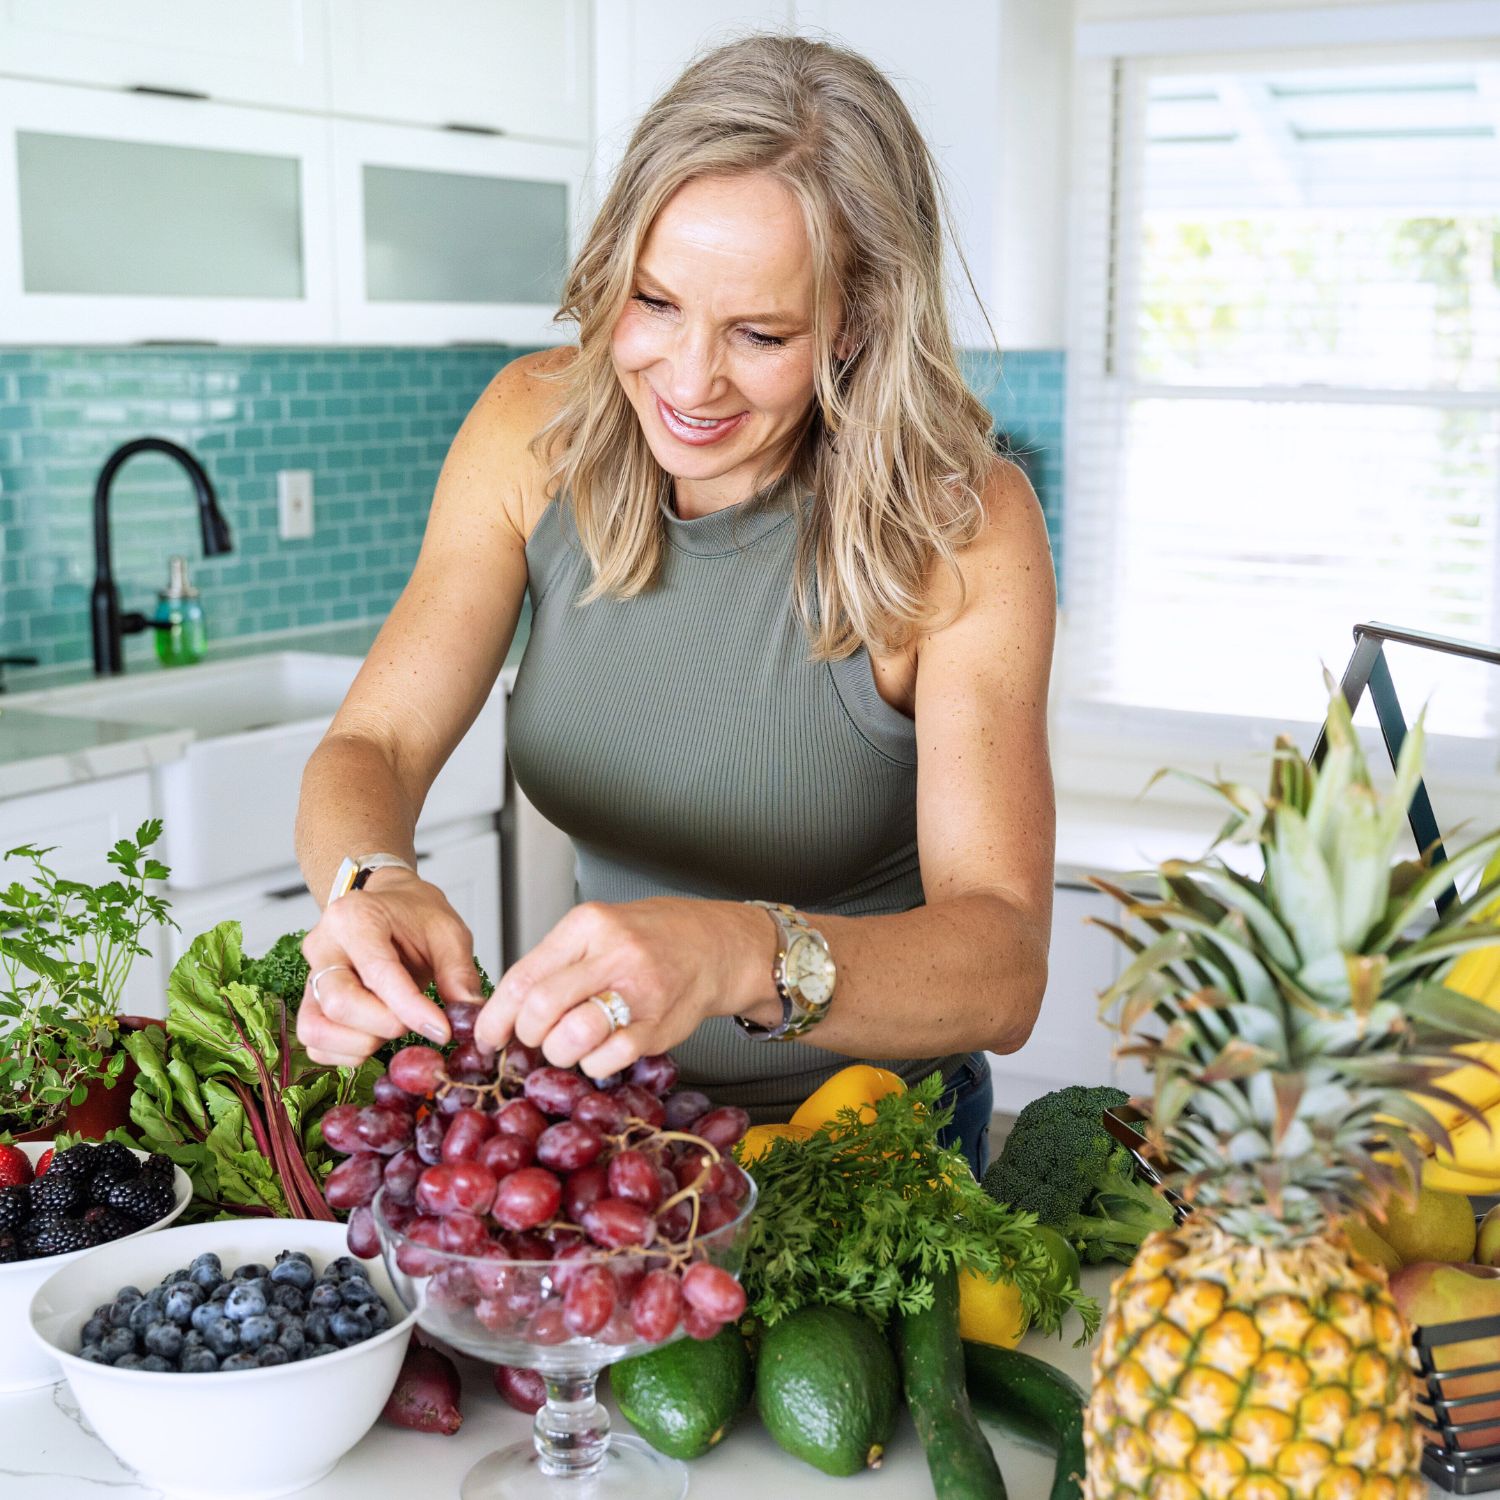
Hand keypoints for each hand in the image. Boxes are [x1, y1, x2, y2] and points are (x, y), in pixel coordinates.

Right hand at [296, 870, 483, 1065]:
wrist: (390, 905)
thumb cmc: (415, 915)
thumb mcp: (448, 932)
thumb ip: (458, 972)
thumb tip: (468, 1014)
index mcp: (355, 918)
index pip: (378, 973)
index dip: (411, 1009)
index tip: (442, 1031)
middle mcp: (323, 945)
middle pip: (339, 1004)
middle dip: (383, 1027)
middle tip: (415, 1023)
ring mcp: (310, 975)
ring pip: (317, 1029)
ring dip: (361, 1044)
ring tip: (394, 1027)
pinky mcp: (307, 1001)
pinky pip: (315, 1043)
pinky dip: (346, 1053)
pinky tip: (376, 1037)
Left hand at [475, 898, 772, 1077]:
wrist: (713, 945)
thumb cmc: (647, 940)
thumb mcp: (597, 932)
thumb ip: (554, 963)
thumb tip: (502, 1010)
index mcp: (587, 926)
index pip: (523, 976)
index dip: (496, 1016)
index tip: (487, 1037)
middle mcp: (614, 954)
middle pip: (541, 1008)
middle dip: (527, 1036)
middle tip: (533, 1040)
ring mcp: (639, 990)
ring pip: (571, 1037)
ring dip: (558, 1053)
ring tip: (567, 1046)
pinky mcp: (658, 1025)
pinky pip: (608, 1058)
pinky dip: (593, 1065)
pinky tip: (598, 1053)